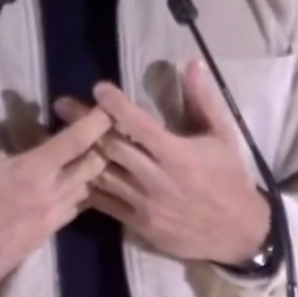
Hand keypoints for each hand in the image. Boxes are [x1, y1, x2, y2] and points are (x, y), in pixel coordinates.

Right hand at [0, 86, 110, 296]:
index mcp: (32, 171)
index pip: (78, 141)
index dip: (97, 121)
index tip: (108, 105)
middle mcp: (51, 194)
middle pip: (95, 164)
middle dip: (99, 143)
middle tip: (95, 125)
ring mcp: (52, 217)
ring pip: (88, 187)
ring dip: (90, 168)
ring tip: (84, 150)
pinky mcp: (48, 234)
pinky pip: (76, 207)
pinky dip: (78, 190)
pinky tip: (66, 180)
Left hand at [69, 61, 269, 264]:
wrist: (238, 233)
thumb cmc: (230, 179)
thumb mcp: (223, 136)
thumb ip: (203, 100)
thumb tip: (192, 63)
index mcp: (177, 154)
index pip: (138, 125)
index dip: (115, 105)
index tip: (98, 88)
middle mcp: (156, 178)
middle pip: (111, 146)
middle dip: (84, 123)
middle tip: (61, 104)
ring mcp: (144, 203)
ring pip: (102, 174)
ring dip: (80, 153)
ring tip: (59, 134)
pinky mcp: (137, 224)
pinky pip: (104, 202)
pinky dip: (87, 185)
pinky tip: (71, 170)